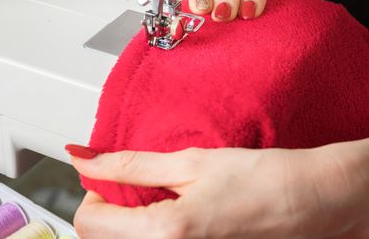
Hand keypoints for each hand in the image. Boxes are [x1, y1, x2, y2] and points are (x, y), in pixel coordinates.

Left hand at [69, 141, 368, 238]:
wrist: (307, 202)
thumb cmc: (259, 180)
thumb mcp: (187, 163)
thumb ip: (129, 165)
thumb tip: (85, 160)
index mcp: (164, 234)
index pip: (89, 222)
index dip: (94, 192)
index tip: (112, 175)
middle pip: (101, 237)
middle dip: (109, 207)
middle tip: (137, 184)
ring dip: (127, 219)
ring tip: (160, 197)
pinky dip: (148, 228)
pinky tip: (173, 212)